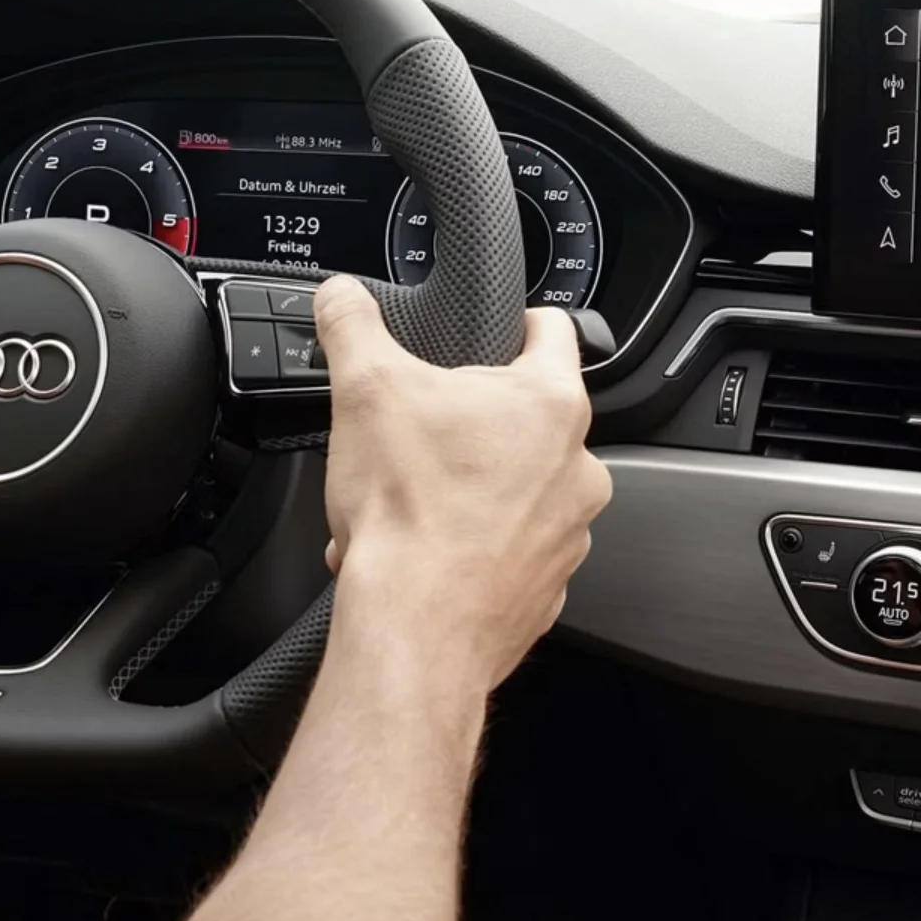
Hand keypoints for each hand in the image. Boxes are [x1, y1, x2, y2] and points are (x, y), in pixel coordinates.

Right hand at [312, 276, 610, 691]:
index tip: (503, 327)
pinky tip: (422, 551)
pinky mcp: (548, 586)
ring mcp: (569, 533)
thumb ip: (353, 326)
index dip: (519, 321)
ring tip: (412, 501)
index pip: (553, 331)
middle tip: (424, 433)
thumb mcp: (364, 390)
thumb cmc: (409, 513)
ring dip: (470, 489)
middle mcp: (579, 469)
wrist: (416, 626)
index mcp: (550, 405)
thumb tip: (342, 294)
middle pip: (529, 419)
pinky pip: (509, 551)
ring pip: (518, 490)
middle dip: (476, 422)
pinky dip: (470, 547)